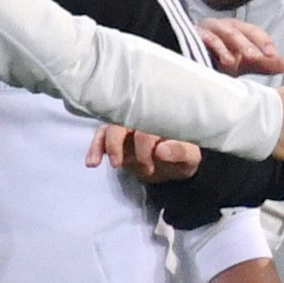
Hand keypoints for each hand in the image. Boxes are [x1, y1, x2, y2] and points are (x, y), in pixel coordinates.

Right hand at [86, 124, 201, 182]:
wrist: (177, 165)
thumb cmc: (185, 157)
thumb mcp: (191, 158)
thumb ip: (180, 152)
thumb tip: (161, 150)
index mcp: (161, 117)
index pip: (146, 121)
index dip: (144, 143)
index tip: (149, 163)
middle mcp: (142, 117)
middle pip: (121, 120)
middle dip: (118, 143)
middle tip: (123, 164)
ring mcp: (127, 127)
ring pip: (109, 127)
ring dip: (103, 144)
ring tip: (103, 163)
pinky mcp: (116, 137)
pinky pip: (101, 137)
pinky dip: (95, 148)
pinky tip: (92, 162)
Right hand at [198, 18, 283, 75]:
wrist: (192, 61)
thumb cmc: (218, 59)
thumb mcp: (243, 64)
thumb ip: (263, 64)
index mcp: (237, 30)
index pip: (254, 32)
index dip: (264, 41)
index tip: (273, 55)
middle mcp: (222, 26)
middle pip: (238, 31)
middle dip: (249, 44)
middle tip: (260, 57)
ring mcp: (206, 30)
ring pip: (221, 34)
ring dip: (229, 47)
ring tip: (234, 62)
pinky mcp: (192, 36)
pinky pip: (203, 40)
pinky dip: (212, 50)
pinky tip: (220, 61)